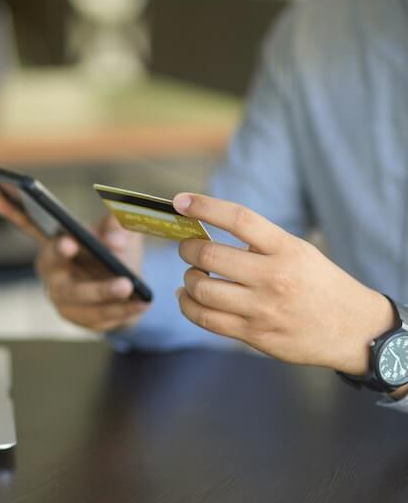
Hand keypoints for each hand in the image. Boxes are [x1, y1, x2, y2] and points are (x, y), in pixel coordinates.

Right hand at [0, 188, 148, 331]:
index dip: (9, 209)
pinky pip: (96, 317)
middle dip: (59, 254)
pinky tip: (139, 302)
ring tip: (127, 285)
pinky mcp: (78, 318)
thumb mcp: (123, 229)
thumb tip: (114, 241)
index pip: (26, 223)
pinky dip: (119, 310)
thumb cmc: (117, 254)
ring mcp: (62, 297)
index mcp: (54, 241)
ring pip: (76, 296)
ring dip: (102, 291)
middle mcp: (51, 269)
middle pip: (50, 262)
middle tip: (70, 243)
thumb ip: (120, 225)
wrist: (130, 291)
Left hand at [172, 193, 393, 375]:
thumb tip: (207, 235)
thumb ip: (260, 243)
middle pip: (209, 255)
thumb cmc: (320, 285)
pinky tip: (188, 297)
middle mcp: (273, 276)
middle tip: (187, 249)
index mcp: (286, 248)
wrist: (355, 331)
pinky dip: (188, 305)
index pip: (239, 218)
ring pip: (201, 289)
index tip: (181, 202)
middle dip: (187, 249)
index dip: (205, 207)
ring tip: (193, 275)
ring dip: (188, 278)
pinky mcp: (254, 334)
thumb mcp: (299, 251)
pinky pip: (205, 319)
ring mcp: (262, 308)